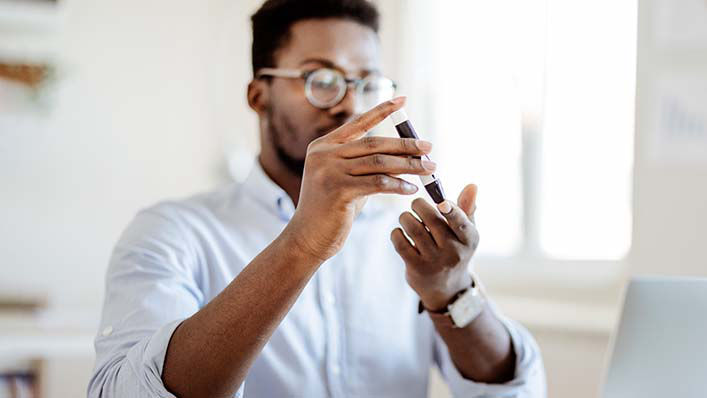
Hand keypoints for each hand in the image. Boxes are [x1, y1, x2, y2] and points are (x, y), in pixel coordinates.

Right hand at [284, 97, 436, 262]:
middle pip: (374, 144)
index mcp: (324, 146)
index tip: (403, 100)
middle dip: (406, 145)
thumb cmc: (330, 211)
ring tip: (429, 168)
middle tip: (429, 147)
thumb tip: (401, 155)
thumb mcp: (346, 181)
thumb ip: (365, 166)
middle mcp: (324, 154)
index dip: (381, 110)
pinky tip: (411, 189)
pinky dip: (398, 185)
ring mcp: (329, 171)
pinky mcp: (338, 190)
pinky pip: (378, 183)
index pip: (358, 123)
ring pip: (379, 162)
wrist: (307, 238)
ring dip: (408, 165)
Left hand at [391, 184, 479, 310]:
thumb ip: (467, 208)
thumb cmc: (455, 249)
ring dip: (405, 217)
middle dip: (419, 205)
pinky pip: (401, 243)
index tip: (442, 202)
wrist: (446, 288)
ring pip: (413, 228)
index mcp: (470, 239)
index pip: (461, 223)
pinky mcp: (417, 268)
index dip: (451, 211)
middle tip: (416, 204)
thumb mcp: (466, 232)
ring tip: (407, 217)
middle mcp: (454, 252)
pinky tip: (400, 232)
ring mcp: (435, 262)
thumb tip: (472, 185)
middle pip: (432, 219)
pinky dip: (397, 233)